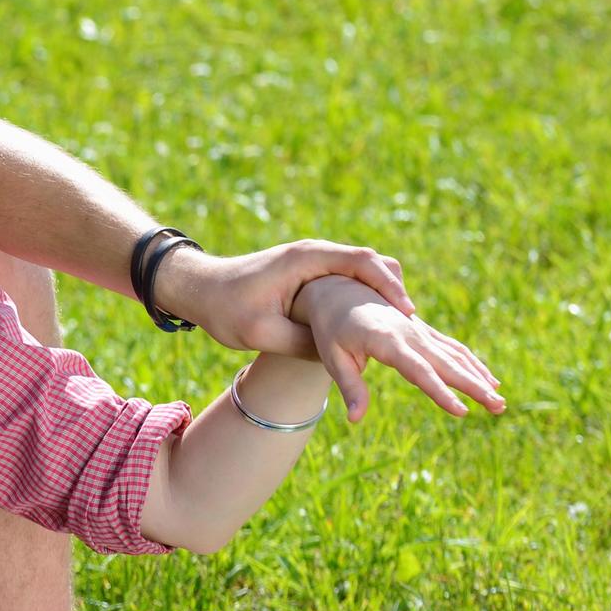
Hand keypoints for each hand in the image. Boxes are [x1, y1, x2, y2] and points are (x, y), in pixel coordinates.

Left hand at [152, 240, 415, 356]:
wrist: (196, 288)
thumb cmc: (222, 309)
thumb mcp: (259, 332)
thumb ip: (299, 342)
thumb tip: (338, 357)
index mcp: (304, 258)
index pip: (361, 261)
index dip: (388, 285)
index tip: (406, 311)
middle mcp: (312, 253)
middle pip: (369, 262)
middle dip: (394, 289)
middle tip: (414, 320)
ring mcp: (311, 260)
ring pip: (360, 269)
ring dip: (382, 292)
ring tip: (403, 324)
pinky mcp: (307, 272)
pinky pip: (346, 278)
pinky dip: (364, 294)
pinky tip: (375, 321)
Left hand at [291, 275, 504, 421]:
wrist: (338, 291)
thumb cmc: (332, 329)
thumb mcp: (333, 358)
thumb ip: (350, 387)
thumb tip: (354, 419)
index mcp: (387, 341)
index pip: (419, 372)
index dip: (441, 392)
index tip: (461, 412)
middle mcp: (410, 334)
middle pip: (447, 365)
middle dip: (474, 387)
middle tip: (498, 407)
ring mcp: (420, 331)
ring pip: (456, 356)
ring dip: (480, 378)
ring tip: (500, 402)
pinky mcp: (424, 331)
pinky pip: (454, 348)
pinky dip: (473, 364)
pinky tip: (489, 380)